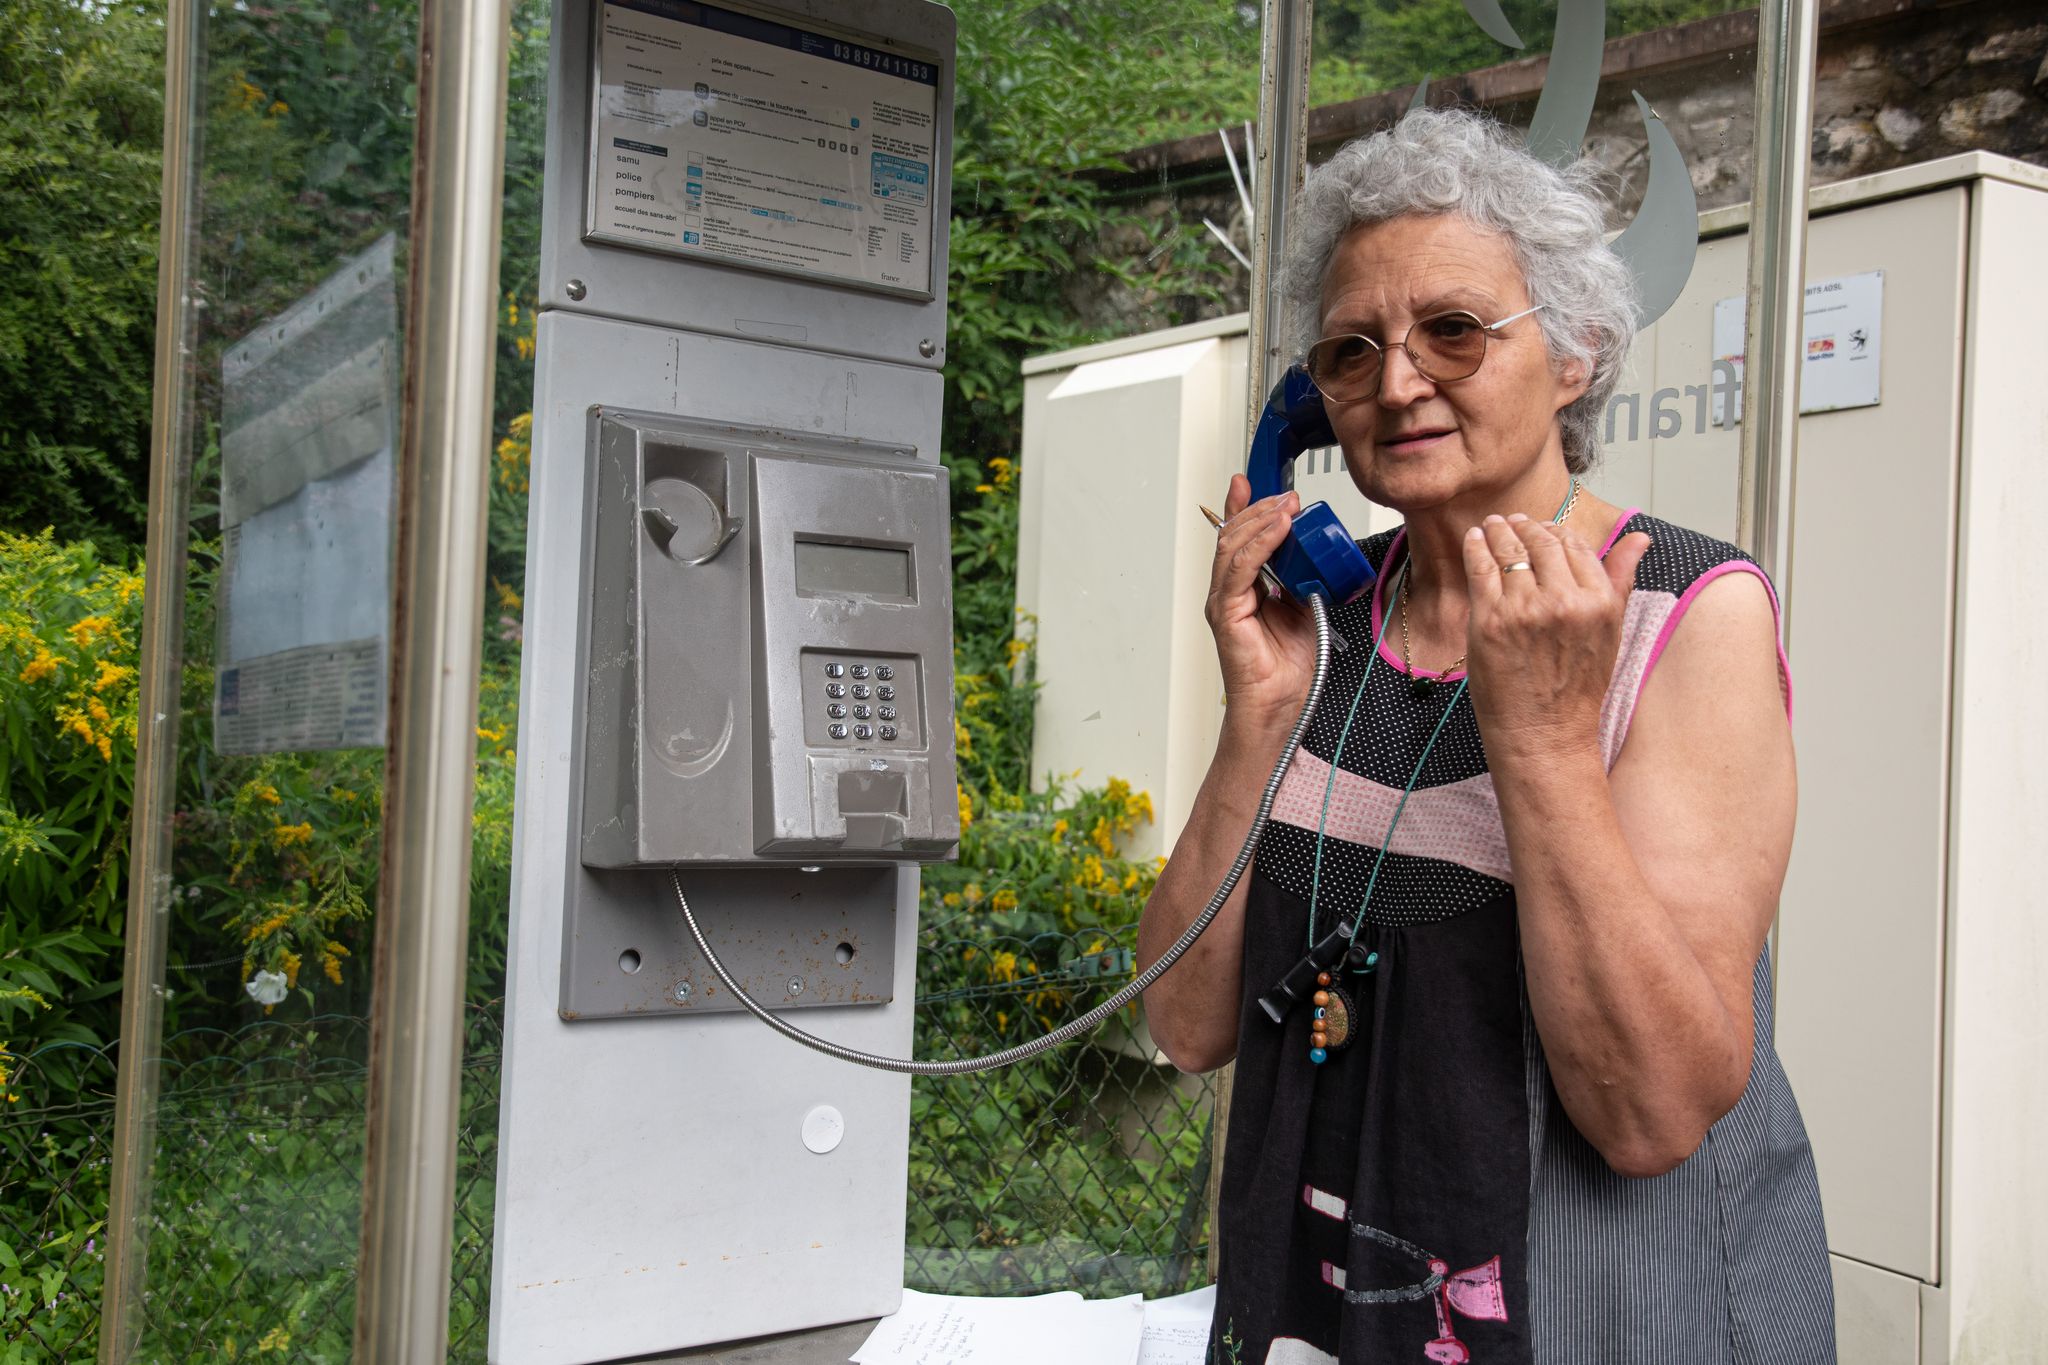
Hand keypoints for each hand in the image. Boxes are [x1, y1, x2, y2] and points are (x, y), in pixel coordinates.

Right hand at [1205, 474, 1316, 728]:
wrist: (1280, 707)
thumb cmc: (1287, 670)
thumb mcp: (1303, 610)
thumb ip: (1300, 580)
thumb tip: (1312, 554)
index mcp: (1243, 589)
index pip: (1238, 538)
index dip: (1242, 507)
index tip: (1254, 482)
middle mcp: (1228, 592)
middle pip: (1232, 535)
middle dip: (1259, 508)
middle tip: (1287, 494)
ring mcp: (1224, 602)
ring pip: (1232, 546)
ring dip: (1261, 520)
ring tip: (1286, 505)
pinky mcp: (1226, 614)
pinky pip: (1239, 569)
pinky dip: (1260, 544)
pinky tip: (1278, 528)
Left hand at [1460, 513, 1651, 759]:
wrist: (1545, 734)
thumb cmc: (1576, 689)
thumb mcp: (1609, 633)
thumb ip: (1620, 579)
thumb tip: (1639, 538)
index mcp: (1599, 602)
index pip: (1575, 545)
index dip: (1556, 532)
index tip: (1543, 528)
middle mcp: (1565, 601)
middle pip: (1541, 543)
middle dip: (1525, 526)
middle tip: (1512, 521)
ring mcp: (1525, 610)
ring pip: (1509, 551)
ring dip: (1499, 531)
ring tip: (1493, 526)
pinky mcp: (1490, 620)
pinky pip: (1481, 569)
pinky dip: (1476, 548)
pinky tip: (1475, 539)